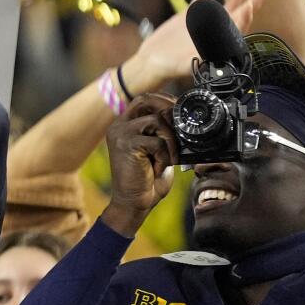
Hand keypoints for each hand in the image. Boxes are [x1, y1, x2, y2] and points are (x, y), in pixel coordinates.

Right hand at [103, 94, 177, 235]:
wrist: (134, 204)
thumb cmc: (147, 181)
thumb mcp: (159, 151)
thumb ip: (164, 134)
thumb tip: (185, 120)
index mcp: (125, 125)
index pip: (144, 100)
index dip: (165, 101)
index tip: (182, 112)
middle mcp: (119, 126)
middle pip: (147, 100)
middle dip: (169, 109)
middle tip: (182, 128)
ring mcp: (120, 134)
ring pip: (157, 120)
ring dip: (171, 139)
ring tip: (169, 158)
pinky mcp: (126, 145)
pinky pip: (157, 141)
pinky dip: (165, 155)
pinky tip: (159, 168)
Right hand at [124, 0, 268, 93]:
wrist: (152, 62)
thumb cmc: (172, 67)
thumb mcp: (191, 64)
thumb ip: (207, 59)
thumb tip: (224, 57)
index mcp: (217, 44)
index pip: (236, 29)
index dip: (244, 17)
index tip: (249, 7)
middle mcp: (212, 33)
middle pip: (235, 16)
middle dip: (249, 5)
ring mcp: (200, 24)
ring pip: (221, 9)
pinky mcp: (186, 17)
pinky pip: (198, 2)